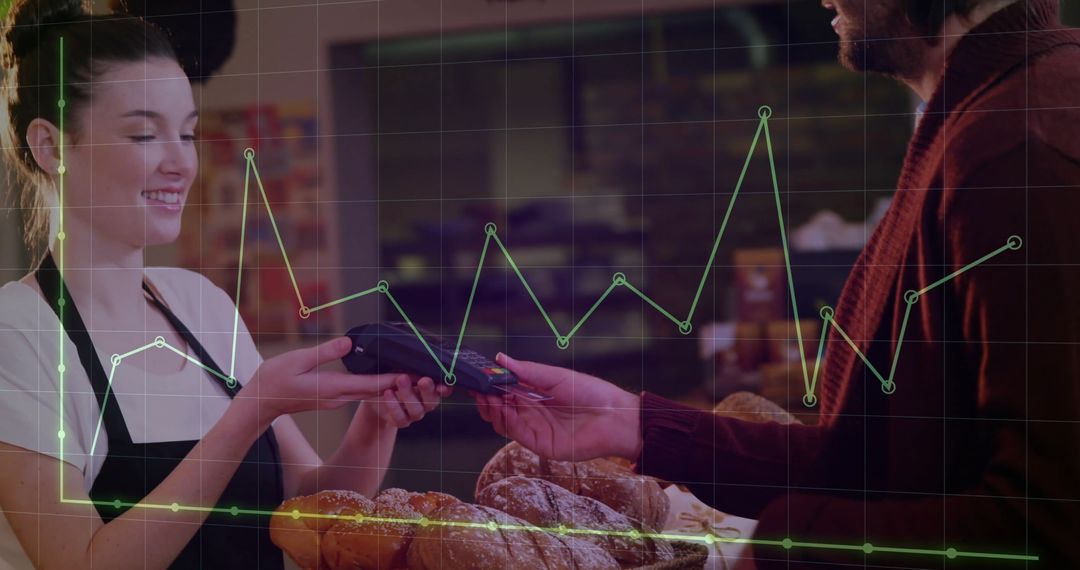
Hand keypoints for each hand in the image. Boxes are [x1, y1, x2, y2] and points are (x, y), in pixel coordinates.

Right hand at [238, 337, 402, 420]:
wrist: (261, 402)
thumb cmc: (274, 380)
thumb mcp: (298, 360)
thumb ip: (324, 352)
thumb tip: (349, 343)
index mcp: (332, 388)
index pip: (370, 384)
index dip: (392, 380)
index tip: (411, 375)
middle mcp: (338, 397)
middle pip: (375, 391)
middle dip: (397, 383)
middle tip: (420, 374)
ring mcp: (336, 399)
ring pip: (368, 393)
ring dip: (388, 385)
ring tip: (408, 374)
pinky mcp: (332, 398)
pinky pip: (359, 392)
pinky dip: (374, 386)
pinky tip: (382, 377)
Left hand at [365, 375, 452, 427]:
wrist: (368, 395)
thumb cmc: (387, 379)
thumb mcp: (395, 370)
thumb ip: (408, 370)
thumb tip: (419, 366)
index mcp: (426, 388)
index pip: (441, 389)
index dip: (445, 389)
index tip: (442, 385)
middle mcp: (423, 402)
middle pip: (432, 401)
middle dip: (428, 391)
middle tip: (424, 381)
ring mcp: (412, 414)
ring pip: (417, 410)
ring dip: (409, 395)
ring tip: (401, 380)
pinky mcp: (400, 421)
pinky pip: (401, 418)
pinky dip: (394, 405)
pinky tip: (388, 393)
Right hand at [472, 353, 642, 461]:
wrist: (615, 417)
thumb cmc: (592, 393)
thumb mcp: (555, 376)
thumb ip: (526, 371)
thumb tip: (500, 359)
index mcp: (535, 395)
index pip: (505, 391)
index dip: (490, 385)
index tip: (478, 376)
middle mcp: (532, 413)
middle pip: (500, 408)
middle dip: (486, 398)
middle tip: (477, 388)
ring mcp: (535, 429)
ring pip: (503, 422)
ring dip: (493, 409)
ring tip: (489, 396)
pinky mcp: (541, 445)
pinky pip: (517, 434)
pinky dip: (506, 421)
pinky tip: (503, 408)